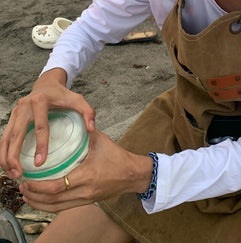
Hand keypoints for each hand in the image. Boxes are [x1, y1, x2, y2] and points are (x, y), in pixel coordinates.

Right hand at [0, 68, 95, 178]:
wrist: (47, 84)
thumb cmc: (62, 95)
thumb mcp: (77, 100)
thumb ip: (87, 112)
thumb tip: (91, 129)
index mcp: (40, 101)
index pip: (40, 126)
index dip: (40, 145)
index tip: (40, 163)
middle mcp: (24, 106)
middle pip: (16, 134)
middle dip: (14, 156)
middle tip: (19, 174)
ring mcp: (15, 112)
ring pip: (6, 138)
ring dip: (6, 158)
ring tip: (12, 174)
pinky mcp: (11, 117)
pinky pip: (4, 137)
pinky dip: (4, 152)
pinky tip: (8, 165)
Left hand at [18, 129, 153, 212]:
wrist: (132, 174)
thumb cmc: (117, 156)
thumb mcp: (100, 140)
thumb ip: (84, 130)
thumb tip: (70, 117)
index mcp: (86, 176)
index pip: (56, 187)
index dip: (38, 186)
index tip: (28, 179)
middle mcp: (84, 192)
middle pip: (51, 201)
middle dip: (33, 196)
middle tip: (22, 186)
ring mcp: (85, 199)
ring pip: (55, 208)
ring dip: (39, 203)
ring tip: (27, 194)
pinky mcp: (87, 202)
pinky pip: (63, 208)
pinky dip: (49, 205)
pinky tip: (42, 199)